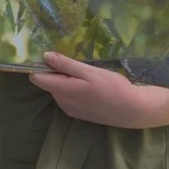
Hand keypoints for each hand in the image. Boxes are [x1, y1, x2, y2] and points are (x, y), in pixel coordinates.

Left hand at [28, 52, 168, 128]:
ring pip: (58, 89)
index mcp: (62, 90)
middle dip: (56, 71)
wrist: (132, 110)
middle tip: (74, 62)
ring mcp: (69, 109)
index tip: (48, 54)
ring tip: (84, 73)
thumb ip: (65, 64)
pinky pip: (67, 97)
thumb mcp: (89, 71)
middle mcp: (62, 102)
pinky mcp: (77, 113)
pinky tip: (88, 85)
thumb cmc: (112, 87)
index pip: (37, 78)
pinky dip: (72, 88)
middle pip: (48, 83)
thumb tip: (45, 56)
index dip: (39, 65)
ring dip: (65, 80)